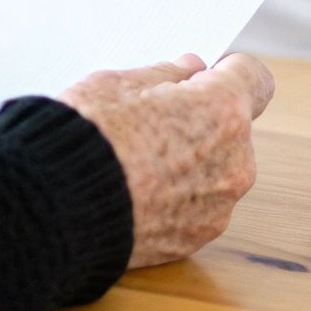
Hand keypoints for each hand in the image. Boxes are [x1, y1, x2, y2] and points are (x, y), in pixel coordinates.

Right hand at [60, 53, 274, 267]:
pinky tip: (131, 194)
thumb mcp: (115, 84)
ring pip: (214, 171)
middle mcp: (235, 161)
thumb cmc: (85, 136)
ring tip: (132, 164)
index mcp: (222, 112)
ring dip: (187, 163)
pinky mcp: (196, 239)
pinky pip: (194, 207)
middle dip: (199, 122)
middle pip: (231, 129)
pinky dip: (172, 198)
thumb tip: (189, 71)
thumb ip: (165, 76)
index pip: (254, 79)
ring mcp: (218, 205)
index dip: (226, 73)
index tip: (200, 78)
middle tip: (147, 122)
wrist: (56, 205)